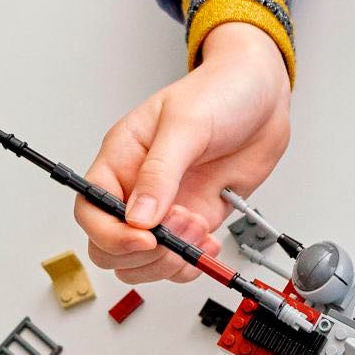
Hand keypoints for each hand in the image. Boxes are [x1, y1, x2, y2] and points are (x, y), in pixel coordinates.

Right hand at [76, 22, 290, 283]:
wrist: (263, 96)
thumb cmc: (220, 92)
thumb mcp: (185, 124)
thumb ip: (160, 172)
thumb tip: (138, 216)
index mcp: (121, 159)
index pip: (91, 210)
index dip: (111, 234)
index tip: (145, 239)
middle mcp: (138, 187)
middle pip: (110, 245)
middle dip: (143, 254)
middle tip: (179, 236)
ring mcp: (168, 207)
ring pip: (144, 260)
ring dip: (171, 260)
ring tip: (199, 231)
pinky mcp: (197, 218)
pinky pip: (181, 258)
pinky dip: (193, 262)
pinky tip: (208, 244)